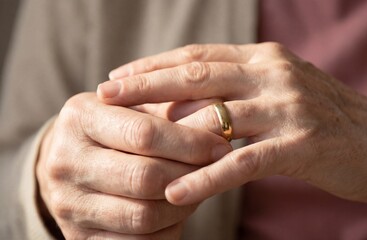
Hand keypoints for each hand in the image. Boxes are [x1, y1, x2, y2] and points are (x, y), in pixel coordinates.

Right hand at [36, 92, 231, 238]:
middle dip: (191, 175)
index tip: (222, 147)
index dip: (191, 143)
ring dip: (183, 205)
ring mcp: (68, 204)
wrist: (76, 161)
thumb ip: (176, 106)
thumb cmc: (118, 128)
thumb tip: (218, 111)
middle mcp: (65, 161)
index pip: (144, 134)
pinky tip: (176, 209)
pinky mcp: (78, 236)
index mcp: (79, 118)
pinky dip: (166, 228)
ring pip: (143, 215)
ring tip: (197, 187)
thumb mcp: (140, 108)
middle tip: (216, 168)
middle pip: (144, 178)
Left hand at [99, 43, 366, 231]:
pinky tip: (176, 191)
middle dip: (146, 84)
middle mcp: (273, 74)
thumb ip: (239, 87)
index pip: (199, 56)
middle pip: (197, 76)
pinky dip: (207, 178)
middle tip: (106, 93)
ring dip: (168, 132)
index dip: (155, 64)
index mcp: (265, 57)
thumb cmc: (325, 117)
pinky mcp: (300, 144)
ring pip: (215, 116)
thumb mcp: (280, 88)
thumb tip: (186, 100)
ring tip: (131, 143)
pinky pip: (242, 162)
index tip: (119, 74)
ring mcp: (287, 108)